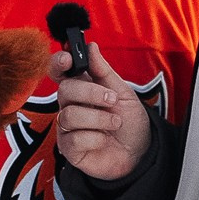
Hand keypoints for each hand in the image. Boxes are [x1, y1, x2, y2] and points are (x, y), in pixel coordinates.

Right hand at [49, 40, 149, 180]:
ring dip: (98, 118)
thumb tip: (91, 47)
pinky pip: (73, 139)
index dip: (59, 63)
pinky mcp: (69, 148)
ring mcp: (67, 127)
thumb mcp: (123, 92)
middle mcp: (70, 105)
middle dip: (90, 92)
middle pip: (64, 90)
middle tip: (111, 100)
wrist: (139, 152)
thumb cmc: (129, 121)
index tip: (68, 59)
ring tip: (115, 122)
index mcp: (81, 88)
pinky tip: (105, 140)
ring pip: (69, 115)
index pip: (60, 71)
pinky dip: (96, 138)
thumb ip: (104, 71)